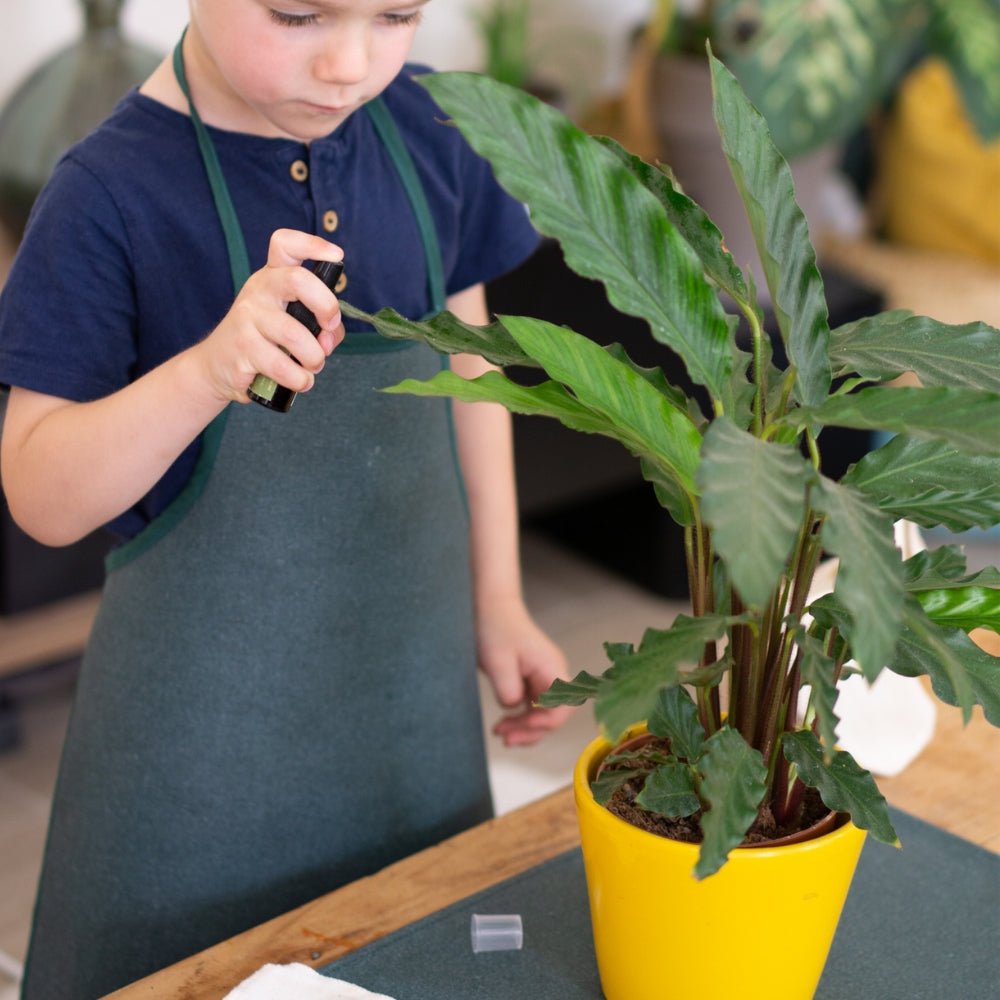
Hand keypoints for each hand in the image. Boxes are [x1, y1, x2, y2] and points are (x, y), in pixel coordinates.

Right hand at [192, 229, 344, 402]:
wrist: (217, 366)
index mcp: (273, 277)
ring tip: (312, 366)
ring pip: (295, 335)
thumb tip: (329, 338)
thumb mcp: (295, 324)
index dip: (314, 245)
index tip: (337, 256)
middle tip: (329, 328)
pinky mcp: (242, 348)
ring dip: (315, 358)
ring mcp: (247, 317)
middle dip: (327, 306)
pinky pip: (284, 367)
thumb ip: (323, 326)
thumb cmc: (265, 342)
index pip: (285, 245)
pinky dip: (300, 379)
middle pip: (298, 280)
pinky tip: (299, 380)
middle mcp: (259, 290)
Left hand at [477, 597, 574, 746]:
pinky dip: (521, 719)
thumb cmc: (495, 629)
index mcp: (552, 668)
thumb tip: (514, 707)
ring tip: (500, 733)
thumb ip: (508, 689)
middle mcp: (554, 674)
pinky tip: (504, 724)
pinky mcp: (534, 681)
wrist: (491, 608)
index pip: (563, 706)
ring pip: (544, 714)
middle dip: (532, 731)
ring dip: (525, 728)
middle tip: (506, 739)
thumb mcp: (497, 661)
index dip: (545, 722)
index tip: (521, 725)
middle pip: (555, 715)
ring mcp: (545, 678)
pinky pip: (534, 707)